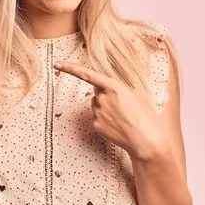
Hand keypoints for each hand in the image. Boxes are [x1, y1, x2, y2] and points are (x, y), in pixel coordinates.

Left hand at [54, 61, 168, 160]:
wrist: (146, 141)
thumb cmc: (146, 116)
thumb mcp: (137, 94)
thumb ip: (119, 88)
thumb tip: (109, 90)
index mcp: (114, 87)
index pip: (88, 74)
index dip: (71, 68)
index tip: (57, 63)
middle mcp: (102, 99)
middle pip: (97, 91)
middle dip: (106, 94)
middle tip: (122, 105)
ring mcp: (97, 113)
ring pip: (96, 104)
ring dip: (105, 106)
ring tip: (122, 116)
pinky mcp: (95, 125)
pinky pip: (97, 116)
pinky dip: (105, 118)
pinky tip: (117, 125)